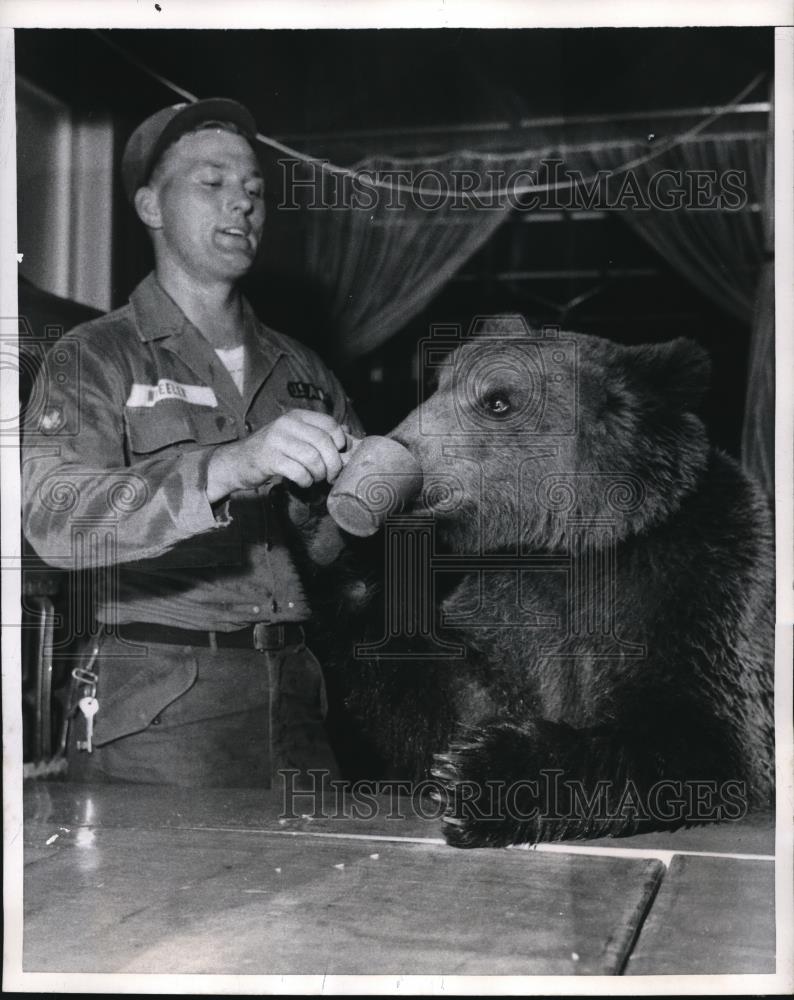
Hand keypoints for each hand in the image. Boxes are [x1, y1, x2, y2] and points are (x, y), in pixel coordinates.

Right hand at [207, 409, 347, 499]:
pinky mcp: (269, 459)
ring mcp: (276, 440)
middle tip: (332, 475)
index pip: (329, 424)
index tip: (339, 455)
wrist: (238, 461)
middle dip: (333, 463)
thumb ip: (318, 434)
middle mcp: (287, 424)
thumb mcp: (295, 436)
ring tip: (315, 478)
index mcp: (296, 416)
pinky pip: (298, 471)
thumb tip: (349, 437)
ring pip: (312, 458)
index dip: (340, 441)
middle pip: (323, 442)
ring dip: (319, 473)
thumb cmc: (273, 451)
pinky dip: (305, 480)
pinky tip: (303, 482)